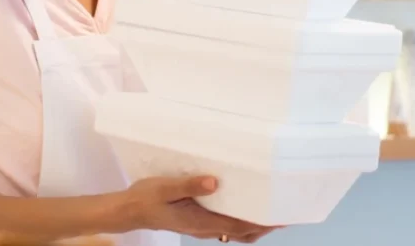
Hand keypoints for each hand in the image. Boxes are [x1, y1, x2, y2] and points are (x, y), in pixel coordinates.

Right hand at [121, 176, 279, 242]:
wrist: (130, 211)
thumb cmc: (146, 198)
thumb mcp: (165, 188)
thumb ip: (189, 186)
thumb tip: (215, 182)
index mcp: (202, 222)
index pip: (240, 227)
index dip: (262, 224)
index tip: (281, 218)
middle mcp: (206, 228)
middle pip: (243, 233)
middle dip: (264, 225)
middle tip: (284, 211)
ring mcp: (202, 227)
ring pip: (236, 231)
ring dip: (254, 224)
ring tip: (269, 209)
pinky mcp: (198, 221)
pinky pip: (226, 225)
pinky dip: (241, 220)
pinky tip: (243, 206)